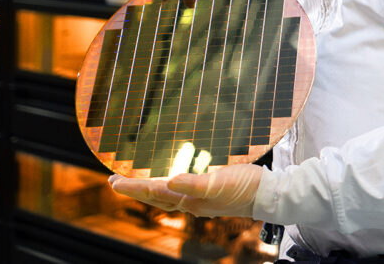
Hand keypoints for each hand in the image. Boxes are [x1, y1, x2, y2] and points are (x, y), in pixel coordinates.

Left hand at [108, 163, 264, 216]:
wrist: (269, 195)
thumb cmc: (246, 188)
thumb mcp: (218, 183)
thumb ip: (193, 184)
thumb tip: (168, 181)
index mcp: (190, 201)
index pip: (154, 193)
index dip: (133, 187)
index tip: (114, 181)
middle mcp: (191, 203)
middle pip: (155, 197)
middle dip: (134, 189)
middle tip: (114, 181)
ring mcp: (200, 199)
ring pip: (165, 195)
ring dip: (147, 188)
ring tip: (134, 182)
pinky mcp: (209, 192)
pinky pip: (180, 190)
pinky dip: (167, 186)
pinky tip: (168, 180)